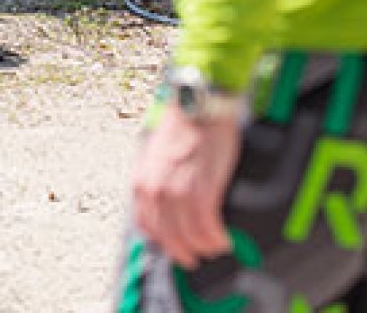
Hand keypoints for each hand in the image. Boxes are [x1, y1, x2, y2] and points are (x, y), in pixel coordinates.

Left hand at [131, 102, 240, 268]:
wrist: (198, 108)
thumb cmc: (182, 128)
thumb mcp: (156, 158)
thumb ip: (157, 182)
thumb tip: (165, 206)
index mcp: (142, 183)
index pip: (146, 227)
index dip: (162, 242)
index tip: (173, 247)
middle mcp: (155, 190)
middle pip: (168, 237)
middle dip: (183, 253)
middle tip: (195, 258)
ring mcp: (178, 191)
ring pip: (189, 236)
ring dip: (204, 247)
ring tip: (215, 248)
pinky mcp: (202, 189)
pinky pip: (208, 226)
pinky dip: (217, 238)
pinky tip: (225, 240)